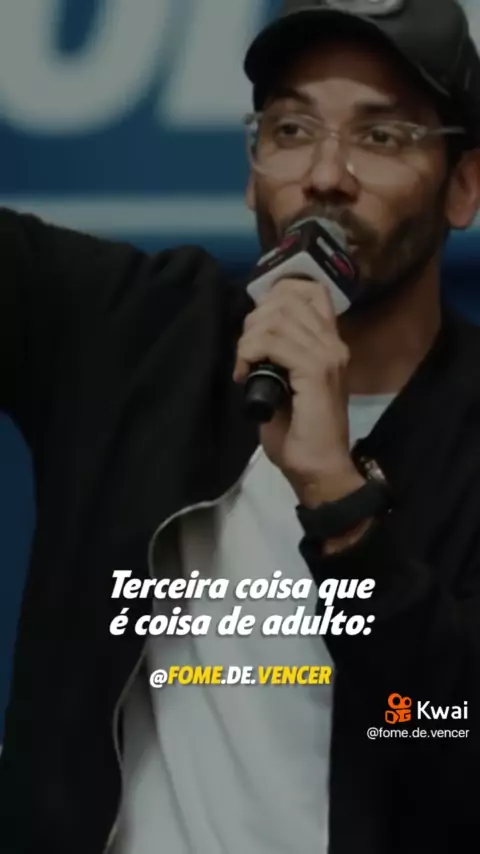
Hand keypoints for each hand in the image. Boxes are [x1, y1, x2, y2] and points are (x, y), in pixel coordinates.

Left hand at [234, 278, 364, 506]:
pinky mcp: (315, 371)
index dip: (276, 293)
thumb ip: (279, 355)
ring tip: (244, 365)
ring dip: (249, 338)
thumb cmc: (300, 434)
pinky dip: (250, 352)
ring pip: (277, 318)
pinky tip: (245, 373)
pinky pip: (274, 343)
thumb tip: (252, 337)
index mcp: (329, 342)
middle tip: (245, 352)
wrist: (319, 468)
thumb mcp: (287, 383)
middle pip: (287, 299)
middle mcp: (332, 342)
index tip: (255, 324)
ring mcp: (326, 355)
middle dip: (254, 320)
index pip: (310, 290)